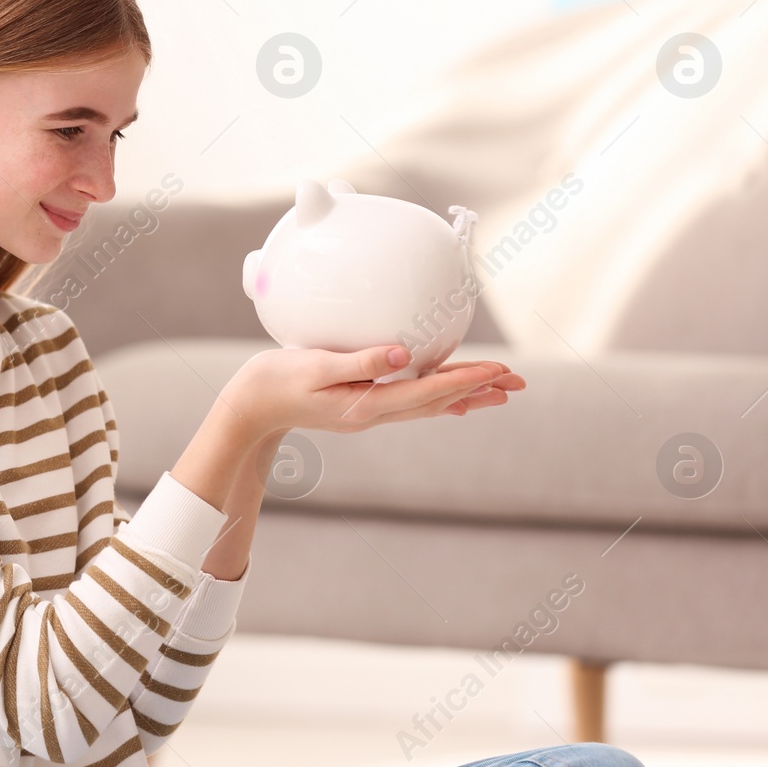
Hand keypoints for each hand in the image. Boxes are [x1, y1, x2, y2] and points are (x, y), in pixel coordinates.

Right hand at [220, 345, 524, 436]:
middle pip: (438, 402)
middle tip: (517, 382)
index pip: (427, 392)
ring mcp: (369, 411)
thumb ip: (358, 362)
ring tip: (499, 390)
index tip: (498, 371)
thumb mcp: (313, 367)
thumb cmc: (275, 382)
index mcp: (367, 405)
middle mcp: (374, 413)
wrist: (250, 407)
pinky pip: (412, 402)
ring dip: (466, 394)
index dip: (465, 380)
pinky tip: (452, 397)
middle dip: (478, 390)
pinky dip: (439, 396)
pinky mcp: (362, 404)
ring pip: (429, 404)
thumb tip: (401, 354)